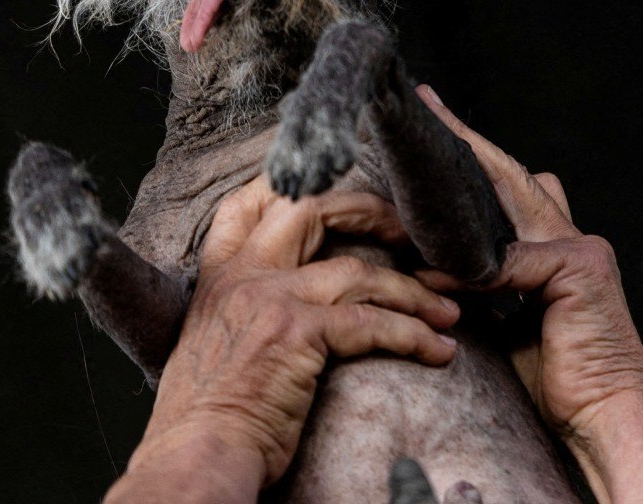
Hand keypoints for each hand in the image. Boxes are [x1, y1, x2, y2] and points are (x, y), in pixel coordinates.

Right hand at [105, 176, 460, 502]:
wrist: (195, 458)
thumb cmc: (206, 417)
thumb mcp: (213, 344)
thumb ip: (245, 311)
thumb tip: (296, 308)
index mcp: (218, 278)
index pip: (247, 203)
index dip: (295, 184)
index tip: (341, 191)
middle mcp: (242, 277)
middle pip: (310, 208)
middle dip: (369, 212)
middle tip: (410, 235)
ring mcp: (269, 300)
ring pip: (359, 271)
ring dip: (413, 293)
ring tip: (447, 313)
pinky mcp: (296, 332)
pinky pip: (372, 322)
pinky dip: (414, 334)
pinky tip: (439, 351)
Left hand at [416, 86, 642, 503]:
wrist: (609, 416)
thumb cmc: (565, 380)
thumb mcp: (515, 328)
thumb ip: (491, 289)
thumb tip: (446, 268)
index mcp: (559, 248)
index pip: (512, 190)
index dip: (476, 158)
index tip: (441, 125)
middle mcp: (573, 237)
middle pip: (511, 174)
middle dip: (465, 139)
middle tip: (425, 102)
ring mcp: (580, 249)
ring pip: (512, 199)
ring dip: (461, 182)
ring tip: (416, 155)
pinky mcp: (579, 269)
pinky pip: (508, 263)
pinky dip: (467, 270)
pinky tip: (430, 272)